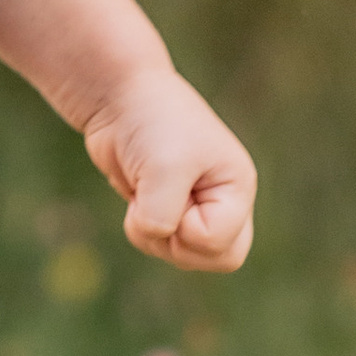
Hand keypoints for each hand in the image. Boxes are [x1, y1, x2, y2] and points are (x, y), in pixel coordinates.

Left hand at [85, 65, 255, 273]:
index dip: (189, 231)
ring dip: (153, 234)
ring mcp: (196, 205)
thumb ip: (162, 216)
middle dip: (180, 246)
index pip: (224, 246)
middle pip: (219, 259)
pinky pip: (158, 243)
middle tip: (159, 209)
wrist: (118, 97)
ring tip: (143, 190)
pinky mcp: (167, 207)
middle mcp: (223, 199)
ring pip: (183, 255)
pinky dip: (139, 227)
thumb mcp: (163, 169)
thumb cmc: (152, 123)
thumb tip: (154, 234)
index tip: (174, 191)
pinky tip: (136, 191)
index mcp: (237, 186)